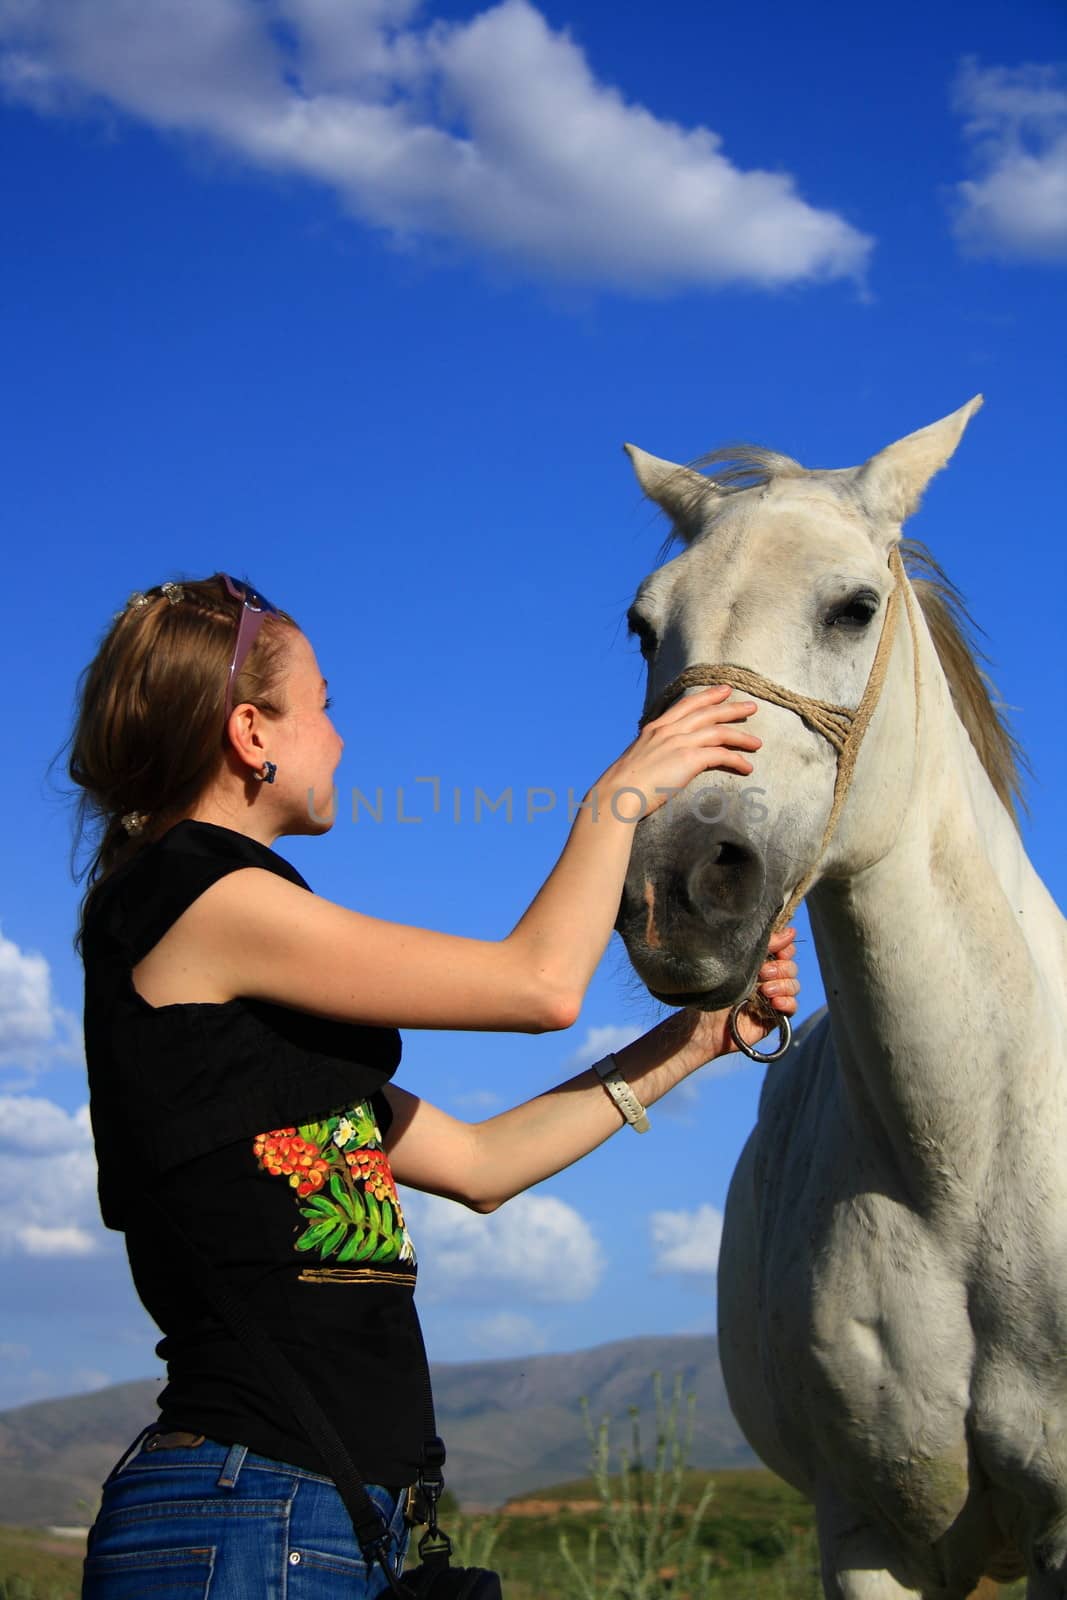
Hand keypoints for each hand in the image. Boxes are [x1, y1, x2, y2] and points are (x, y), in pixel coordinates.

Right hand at [594, 685, 759, 818]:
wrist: (617, 794)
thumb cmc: (623, 784)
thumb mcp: (637, 758)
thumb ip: (652, 752)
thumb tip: (658, 760)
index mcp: (655, 727)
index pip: (687, 704)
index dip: (708, 695)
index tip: (724, 690)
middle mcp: (669, 730)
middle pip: (707, 713)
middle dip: (732, 708)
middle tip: (751, 706)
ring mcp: (679, 743)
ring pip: (718, 732)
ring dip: (741, 736)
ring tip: (757, 743)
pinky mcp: (688, 759)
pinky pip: (720, 755)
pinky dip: (737, 760)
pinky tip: (747, 768)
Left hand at [676, 927, 800, 1063]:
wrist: (703, 1025)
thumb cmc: (711, 991)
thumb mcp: (734, 963)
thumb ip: (761, 947)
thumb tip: (790, 931)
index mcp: (758, 962)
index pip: (784, 949)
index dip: (785, 948)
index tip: (778, 950)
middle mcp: (767, 978)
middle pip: (791, 967)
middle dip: (780, 968)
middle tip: (763, 973)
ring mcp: (772, 997)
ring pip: (794, 985)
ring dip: (783, 985)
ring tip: (765, 990)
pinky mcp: (775, 1016)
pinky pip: (793, 1007)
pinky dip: (788, 1002)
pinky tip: (774, 1003)